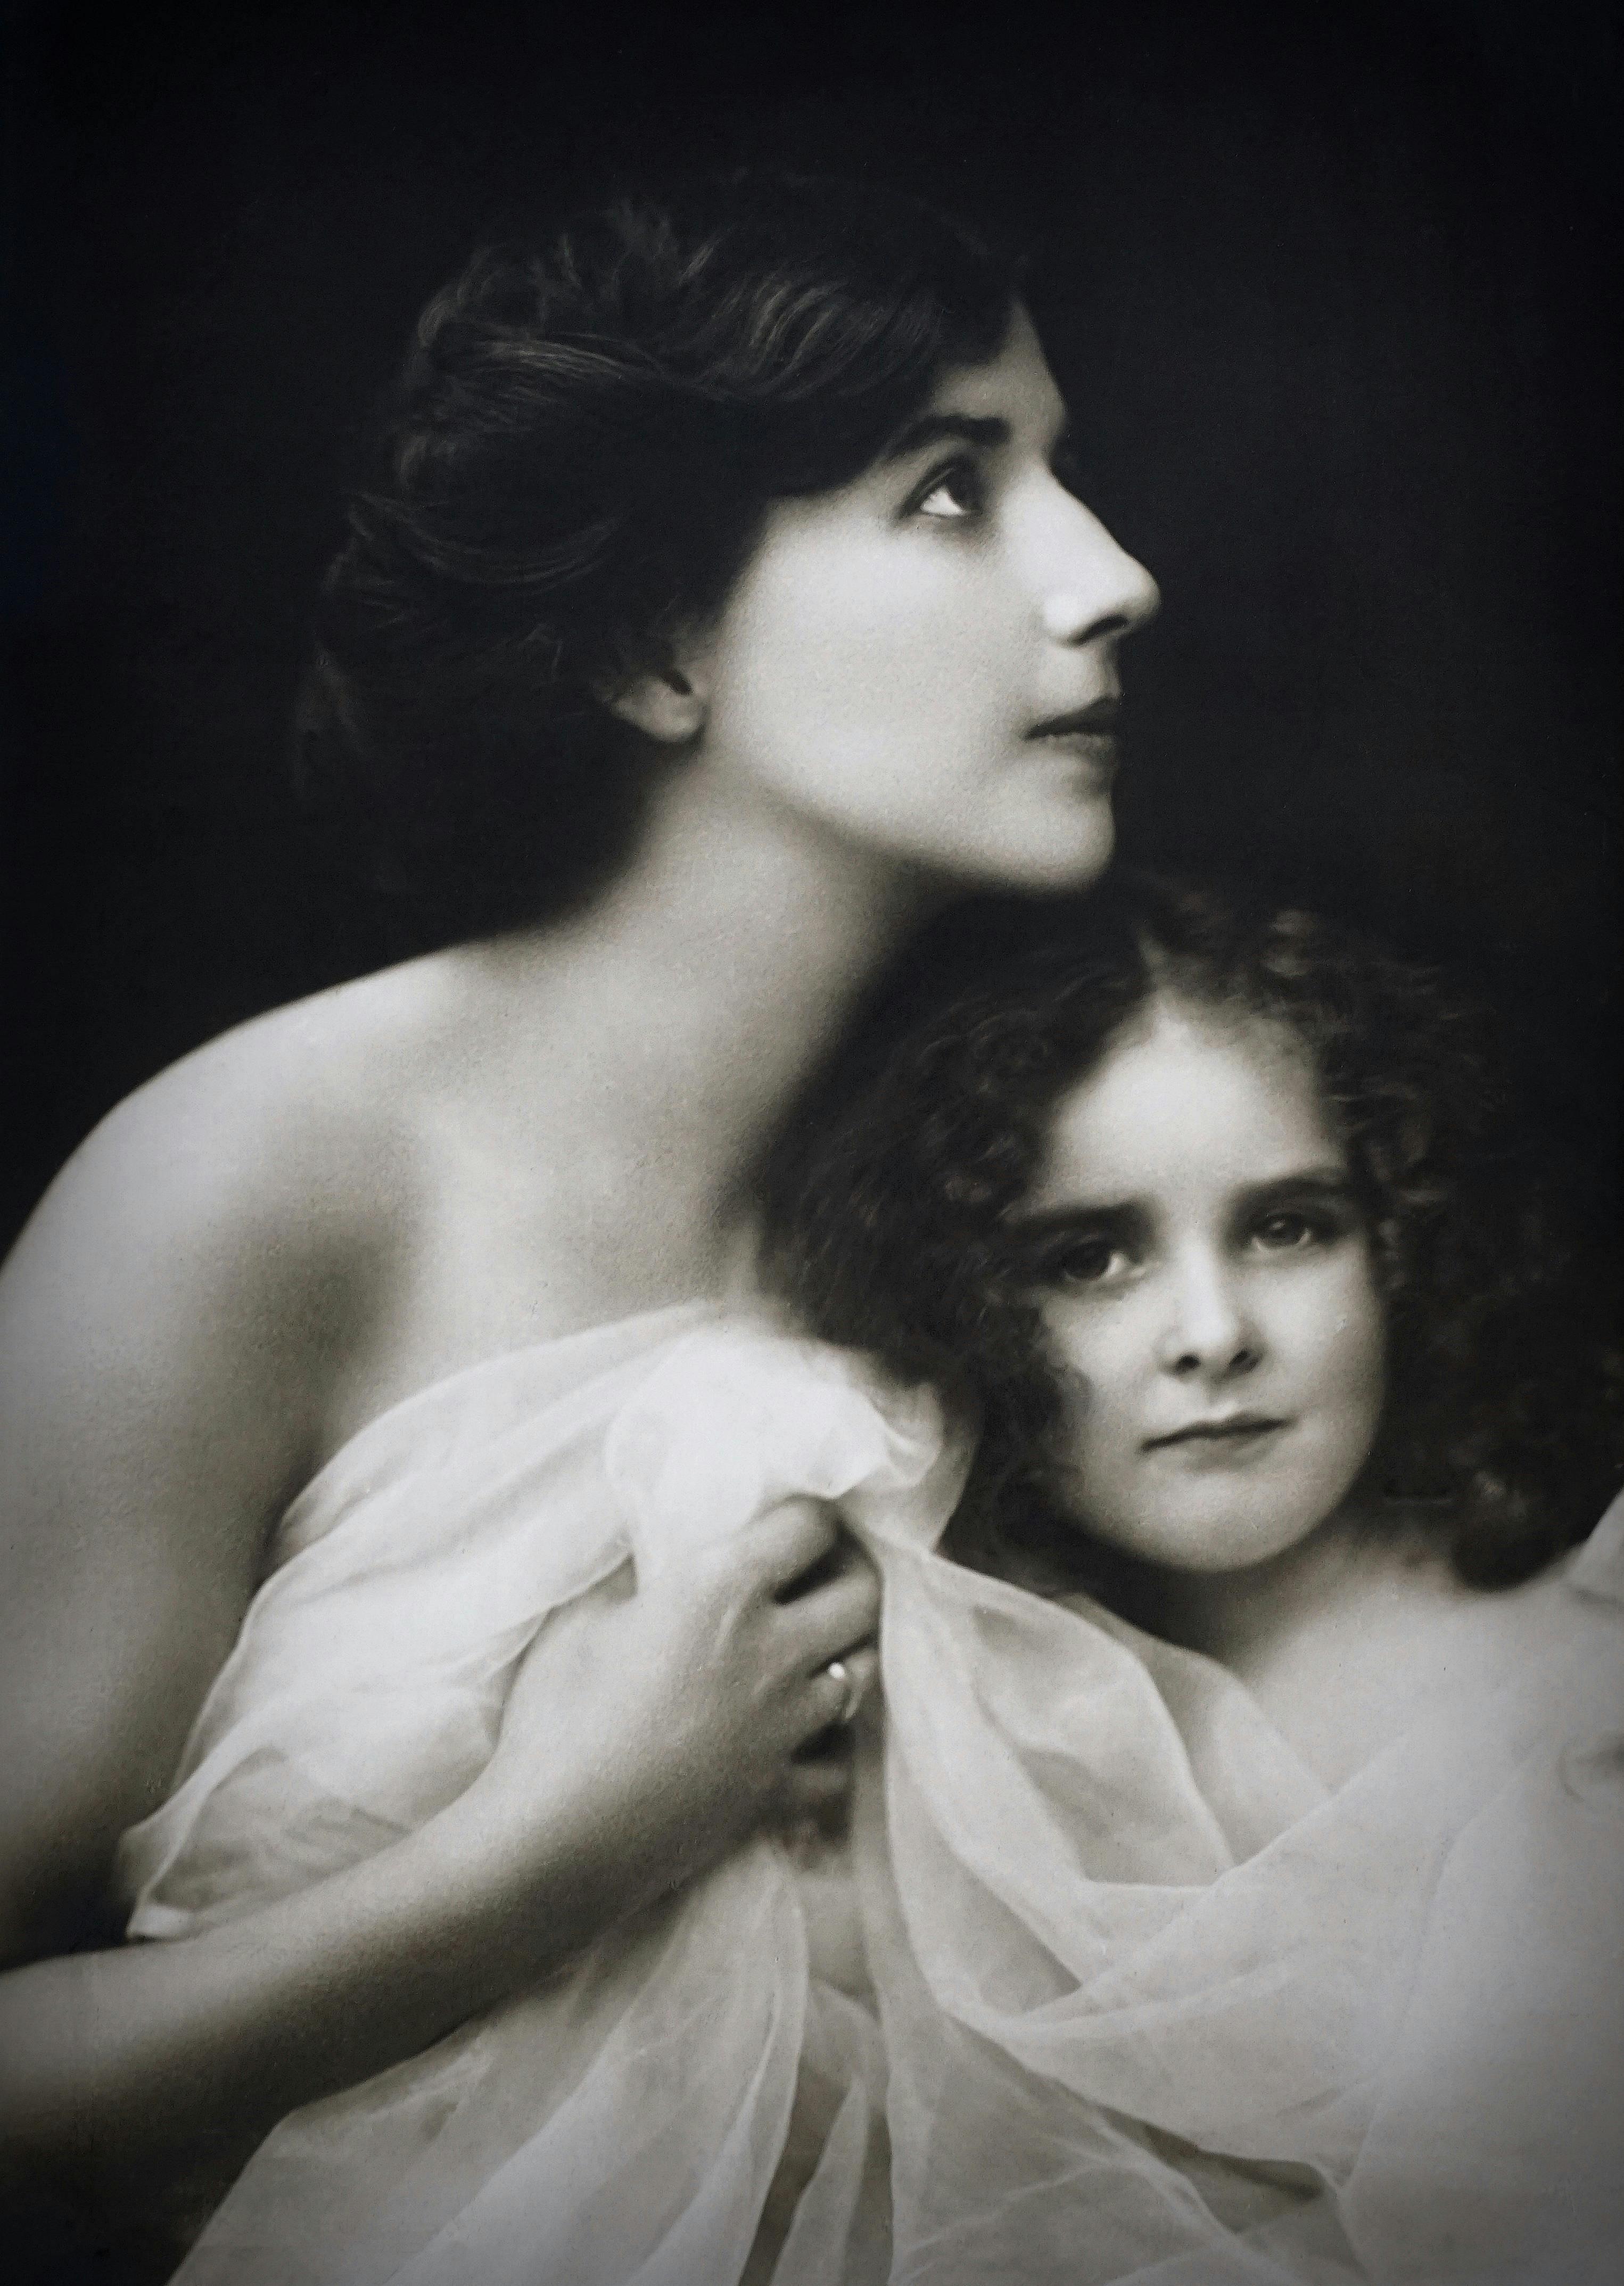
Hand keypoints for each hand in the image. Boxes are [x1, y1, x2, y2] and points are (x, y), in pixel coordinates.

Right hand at [463, 1500, 878, 1912]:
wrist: (551, 1840)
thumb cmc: (554, 1718)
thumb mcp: (581, 1618)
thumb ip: (635, 1575)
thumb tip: (658, 1548)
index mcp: (722, 1590)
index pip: (809, 1525)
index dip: (809, 1517)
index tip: (792, 1524)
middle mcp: (772, 1651)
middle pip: (862, 1596)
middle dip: (849, 1578)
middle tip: (818, 1580)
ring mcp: (784, 1728)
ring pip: (864, 1674)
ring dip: (847, 1655)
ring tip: (815, 1651)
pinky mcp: (779, 1794)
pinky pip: (840, 1764)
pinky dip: (831, 1748)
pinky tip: (804, 1739)